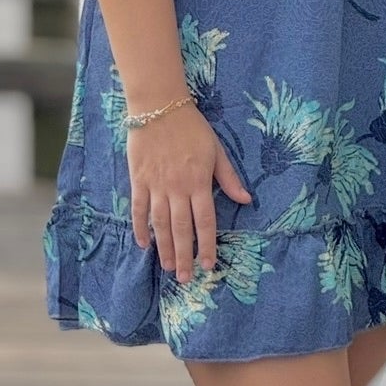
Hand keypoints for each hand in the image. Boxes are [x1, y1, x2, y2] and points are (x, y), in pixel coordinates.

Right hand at [127, 104, 253, 282]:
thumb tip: (247, 200)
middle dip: (183, 256)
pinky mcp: (139, 179)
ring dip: (164, 247)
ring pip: (160, 223)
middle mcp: (177, 188)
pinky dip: (140, 227)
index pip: (204, 221)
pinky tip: (144, 243)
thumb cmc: (192, 127)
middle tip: (184, 278)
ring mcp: (156, 185)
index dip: (206, 245)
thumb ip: (229, 177)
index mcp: (199, 182)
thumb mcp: (217, 150)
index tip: (207, 265)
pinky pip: (138, 209)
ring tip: (167, 267)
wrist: (158, 107)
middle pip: (181, 229)